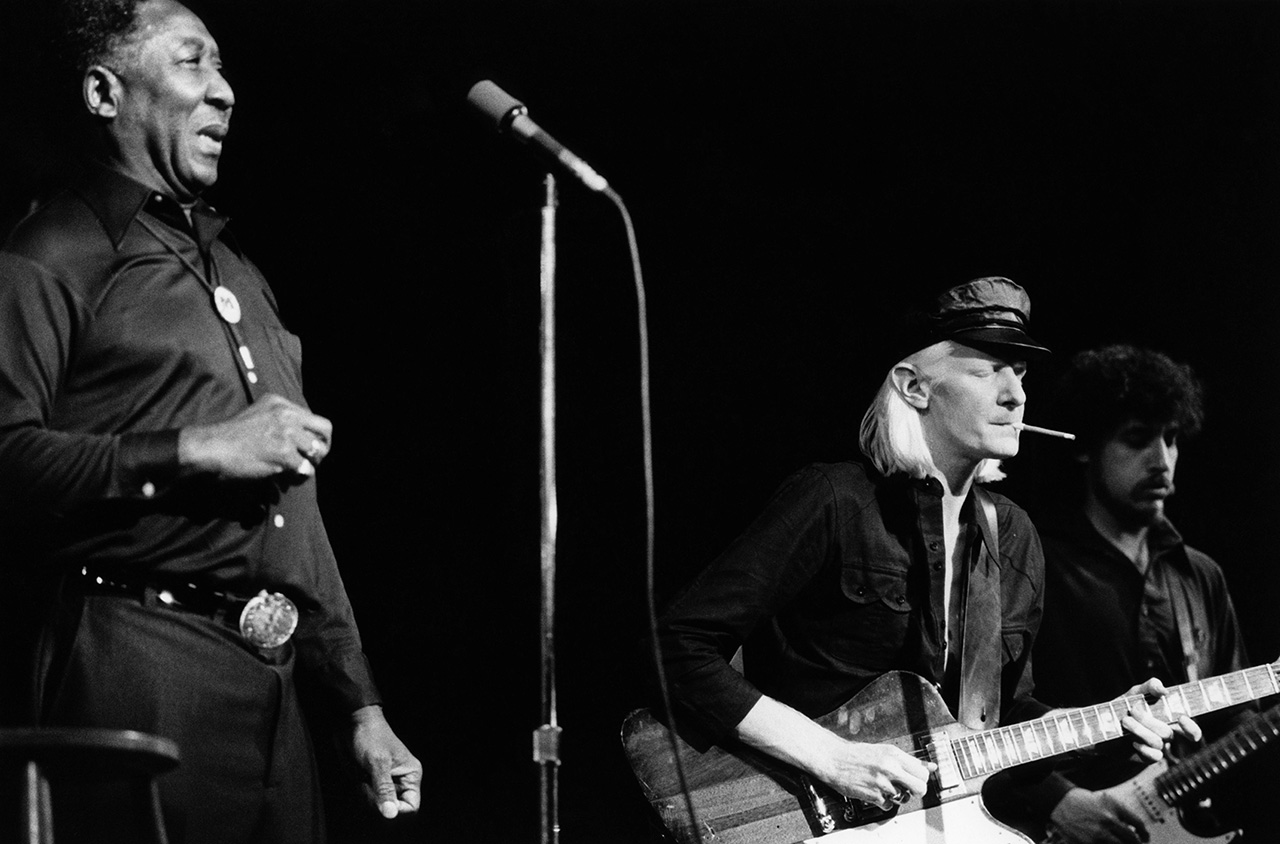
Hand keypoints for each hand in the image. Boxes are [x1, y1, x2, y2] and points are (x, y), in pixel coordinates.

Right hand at [178, 393, 331, 479]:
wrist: (209, 448)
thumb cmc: (228, 437)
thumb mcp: (256, 416)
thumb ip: (279, 422)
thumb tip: (301, 441)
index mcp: (279, 403)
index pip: (312, 417)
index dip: (313, 435)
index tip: (306, 448)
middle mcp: (286, 414)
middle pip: (325, 429)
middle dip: (323, 446)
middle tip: (314, 460)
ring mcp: (286, 433)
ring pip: (317, 451)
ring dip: (309, 464)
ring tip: (296, 472)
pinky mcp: (283, 453)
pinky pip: (304, 468)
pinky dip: (297, 476)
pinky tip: (284, 479)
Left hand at [348, 705, 421, 818]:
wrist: (352, 723)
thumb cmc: (371, 736)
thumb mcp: (378, 763)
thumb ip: (384, 789)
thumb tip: (391, 814)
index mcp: (411, 775)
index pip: (411, 807)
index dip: (398, 811)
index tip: (382, 805)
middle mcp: (400, 782)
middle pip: (393, 810)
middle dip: (379, 803)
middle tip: (369, 785)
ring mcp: (385, 783)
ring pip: (379, 807)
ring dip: (367, 797)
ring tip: (363, 778)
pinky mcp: (371, 783)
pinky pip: (367, 800)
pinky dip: (361, 794)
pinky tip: (359, 779)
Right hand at [816, 740, 934, 810]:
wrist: (833, 759)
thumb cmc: (856, 754)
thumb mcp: (884, 751)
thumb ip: (907, 760)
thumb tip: (930, 766)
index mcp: (894, 754)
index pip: (922, 771)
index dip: (921, 777)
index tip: (917, 778)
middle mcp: (890, 768)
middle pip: (920, 787)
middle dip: (916, 790)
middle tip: (908, 787)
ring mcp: (882, 783)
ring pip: (905, 798)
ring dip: (898, 796)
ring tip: (887, 788)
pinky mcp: (873, 795)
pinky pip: (888, 806)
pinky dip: (884, 802)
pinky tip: (877, 793)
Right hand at [1048, 788, 1148, 843]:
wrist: (1061, 802)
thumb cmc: (1083, 801)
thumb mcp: (1106, 800)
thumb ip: (1122, 813)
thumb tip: (1135, 829)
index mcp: (1114, 809)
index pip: (1137, 824)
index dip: (1144, 833)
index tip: (1145, 837)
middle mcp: (1108, 821)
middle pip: (1132, 839)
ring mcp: (1099, 834)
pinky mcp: (1089, 843)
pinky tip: (1111, 843)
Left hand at [1117, 678, 1201, 761]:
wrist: (1101, 726)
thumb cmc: (1123, 707)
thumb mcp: (1135, 693)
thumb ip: (1150, 686)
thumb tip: (1164, 690)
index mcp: (1168, 721)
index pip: (1190, 730)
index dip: (1192, 727)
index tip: (1182, 718)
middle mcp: (1165, 735)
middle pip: (1169, 732)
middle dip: (1148, 720)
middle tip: (1132, 710)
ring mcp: (1157, 747)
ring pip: (1159, 742)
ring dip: (1140, 730)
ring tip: (1125, 721)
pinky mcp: (1147, 757)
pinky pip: (1154, 756)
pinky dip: (1143, 747)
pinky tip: (1132, 741)